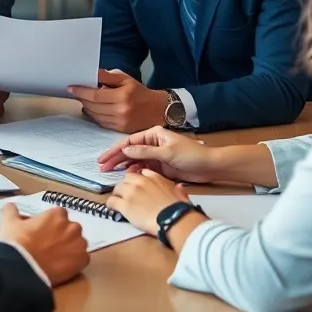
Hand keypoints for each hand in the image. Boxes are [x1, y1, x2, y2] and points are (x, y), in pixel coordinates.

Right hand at [0, 204, 89, 286]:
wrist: (23, 269)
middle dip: (62, 235)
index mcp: (57, 214)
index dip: (51, 224)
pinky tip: (62, 266)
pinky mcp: (83, 261)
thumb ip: (11, 210)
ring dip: (70, 248)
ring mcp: (79, 244)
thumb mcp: (9, 222)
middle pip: (70, 229)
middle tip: (48, 246)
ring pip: (78, 243)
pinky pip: (82, 259)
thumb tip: (10, 206)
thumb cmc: (17, 243)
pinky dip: (75, 262)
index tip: (43, 232)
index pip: (59, 215)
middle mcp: (72, 226)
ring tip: (56, 258)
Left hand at [68, 69, 168, 132]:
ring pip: (95, 115)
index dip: (81, 91)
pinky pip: (101, 122)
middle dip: (82, 98)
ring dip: (86, 107)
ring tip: (84, 99)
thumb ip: (108, 77)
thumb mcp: (126, 80)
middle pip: (93, 106)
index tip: (71, 87)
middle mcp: (120, 111)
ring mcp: (120, 122)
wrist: (157, 110)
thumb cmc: (140, 93)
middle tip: (76, 92)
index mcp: (122, 96)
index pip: (95, 95)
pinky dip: (94, 115)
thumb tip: (92, 73)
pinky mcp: (120, 130)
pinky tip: (92, 109)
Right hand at [97, 126, 214, 181]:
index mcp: (153, 135)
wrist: (210, 166)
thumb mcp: (167, 152)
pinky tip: (127, 177)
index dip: (115, 149)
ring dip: (123, 166)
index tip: (104, 158)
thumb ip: (145, 152)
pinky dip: (134, 173)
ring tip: (110, 173)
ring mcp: (156, 156)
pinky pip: (143, 169)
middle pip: (129, 151)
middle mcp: (152, 144)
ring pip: (134, 161)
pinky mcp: (160, 167)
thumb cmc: (191, 155)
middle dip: (115, 158)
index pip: (129, 141)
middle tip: (102, 167)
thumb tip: (125, 150)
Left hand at [106, 170, 189, 235]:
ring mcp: (131, 192)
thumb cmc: (179, 208)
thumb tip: (180, 187)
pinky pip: (111, 201)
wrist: (173, 219)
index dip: (137, 180)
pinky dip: (111, 205)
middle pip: (126, 179)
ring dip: (118, 195)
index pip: (140, 173)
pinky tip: (113, 209)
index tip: (137, 186)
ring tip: (119, 202)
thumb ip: (178, 189)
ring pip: (117, 188)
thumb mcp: (181, 194)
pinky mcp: (125, 205)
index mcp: (154, 177)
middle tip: (127, 196)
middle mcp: (140, 181)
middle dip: (125, 186)